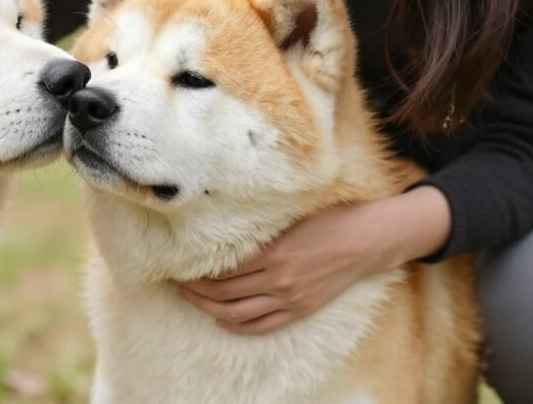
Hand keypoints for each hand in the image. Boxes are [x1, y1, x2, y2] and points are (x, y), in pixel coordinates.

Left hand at [176, 186, 450, 334]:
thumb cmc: (327, 217)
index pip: (221, 270)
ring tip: (190, 298)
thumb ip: (257, 225)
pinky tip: (220, 317)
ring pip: (236, 314)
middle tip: (174, 282)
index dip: (194, 270)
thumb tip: (220, 223)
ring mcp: (290, 298)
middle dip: (193, 290)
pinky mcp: (300, 310)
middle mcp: (278, 280)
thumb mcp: (288, 215)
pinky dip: (236, 325)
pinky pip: (261, 326)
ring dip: (207, 308)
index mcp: (272, 252)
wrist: (367, 239)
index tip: (177, 263)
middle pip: (222, 294)